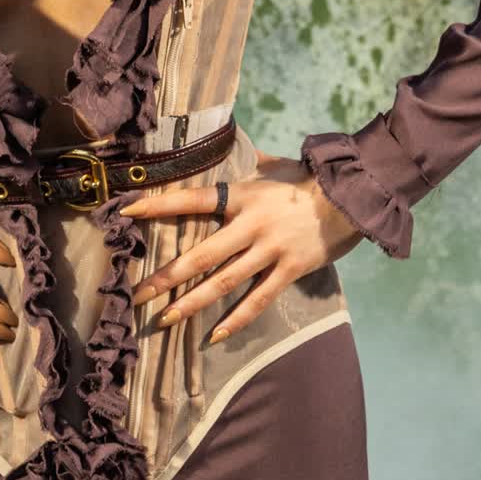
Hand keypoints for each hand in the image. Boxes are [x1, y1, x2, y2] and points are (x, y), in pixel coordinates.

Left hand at [120, 147, 363, 343]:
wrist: (353, 197)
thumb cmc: (309, 179)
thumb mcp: (275, 165)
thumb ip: (250, 162)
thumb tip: (231, 144)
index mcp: (243, 195)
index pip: (192, 199)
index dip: (159, 205)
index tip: (127, 212)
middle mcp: (251, 224)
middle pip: (201, 254)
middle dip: (166, 276)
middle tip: (137, 293)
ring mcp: (270, 250)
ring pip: (224, 281)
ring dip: (192, 302)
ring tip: (164, 319)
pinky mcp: (289, 270)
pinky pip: (258, 300)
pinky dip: (237, 319)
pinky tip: (215, 335)